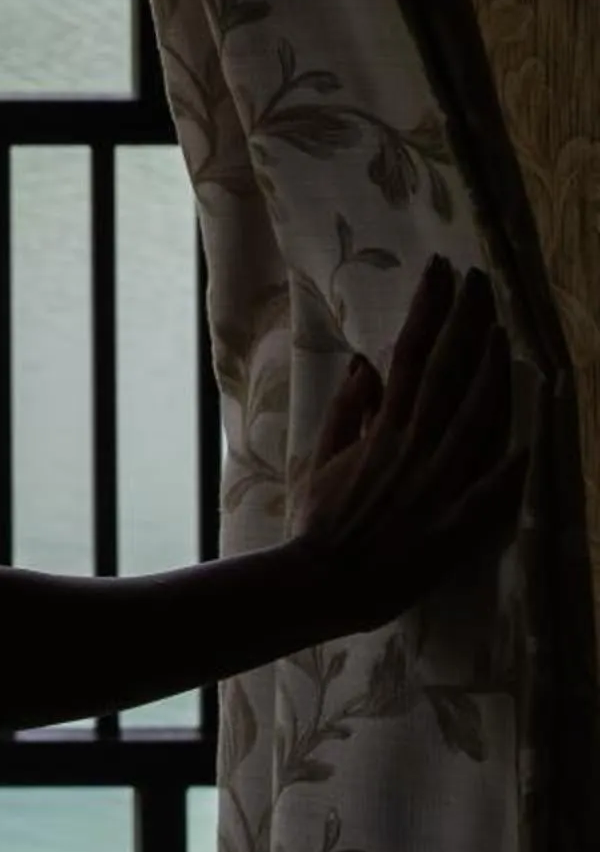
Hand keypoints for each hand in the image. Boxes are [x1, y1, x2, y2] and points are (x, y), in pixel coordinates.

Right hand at [291, 255, 524, 635]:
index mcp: (383, 428)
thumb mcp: (322, 455)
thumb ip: (346, 409)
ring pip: (474, 421)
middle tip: (479, 280)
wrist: (327, 581)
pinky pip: (489, 497)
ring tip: (503, 332)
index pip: (410, 353)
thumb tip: (365, 364)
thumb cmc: (322, 518)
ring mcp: (437, 486)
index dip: (427, 309)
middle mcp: (414, 448)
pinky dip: (509, 473)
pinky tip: (530, 447)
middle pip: (447, 373)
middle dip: (465, 322)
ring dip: (492, 375)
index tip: (439, 270)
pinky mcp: (454, 528)